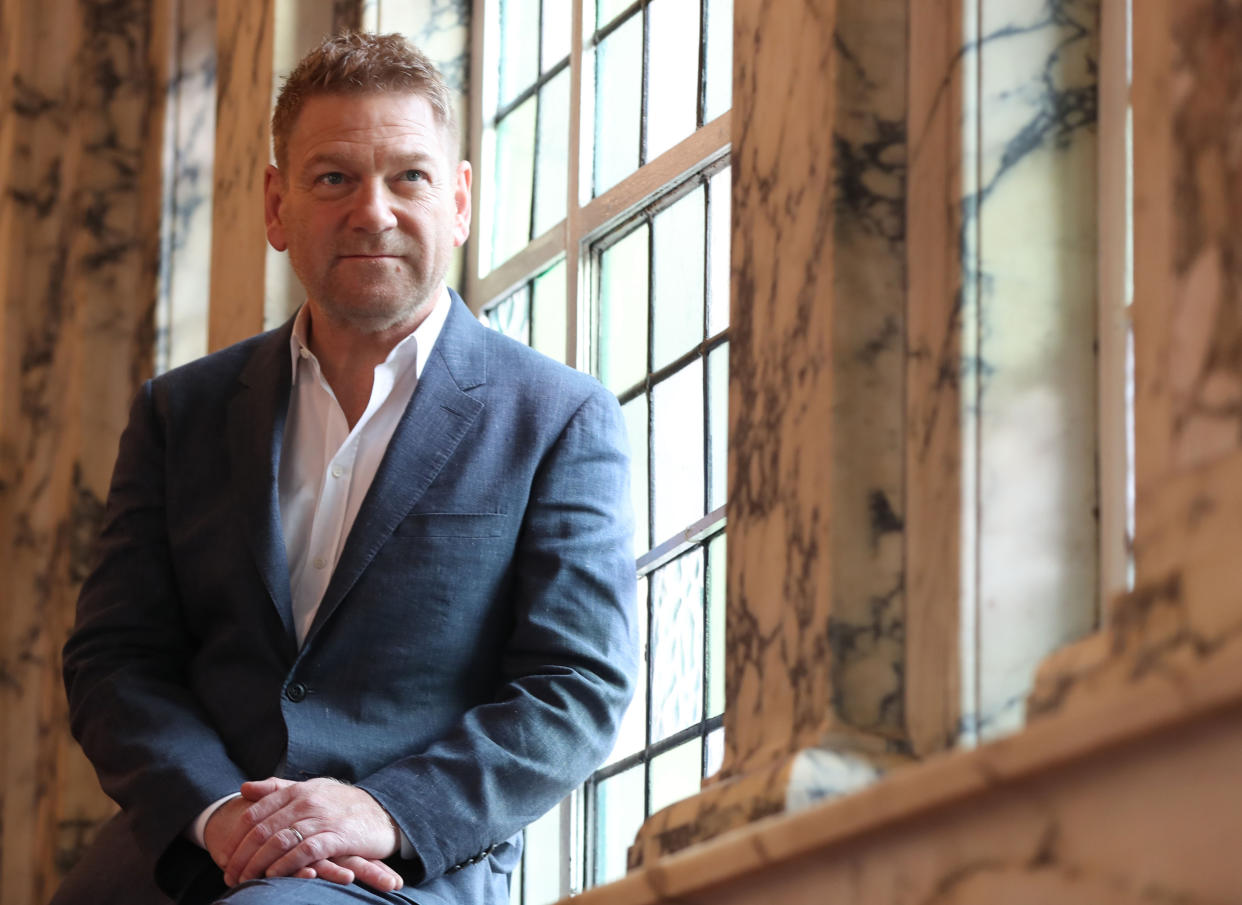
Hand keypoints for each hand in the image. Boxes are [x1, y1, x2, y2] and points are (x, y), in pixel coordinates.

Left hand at [217, 777, 403, 889]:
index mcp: (298, 791)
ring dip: (258, 864)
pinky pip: (306, 851)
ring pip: (280, 841)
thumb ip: (277, 789)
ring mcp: (323, 818)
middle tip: (229, 875)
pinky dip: (286, 865)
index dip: (236, 838)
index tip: (224, 858)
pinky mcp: (339, 837)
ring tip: (245, 880)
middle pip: (263, 830)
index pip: (255, 813)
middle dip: (242, 856)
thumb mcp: (311, 791)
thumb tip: (244, 788)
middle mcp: (308, 802)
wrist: (385, 813)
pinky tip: (274, 875)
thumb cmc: (343, 805)